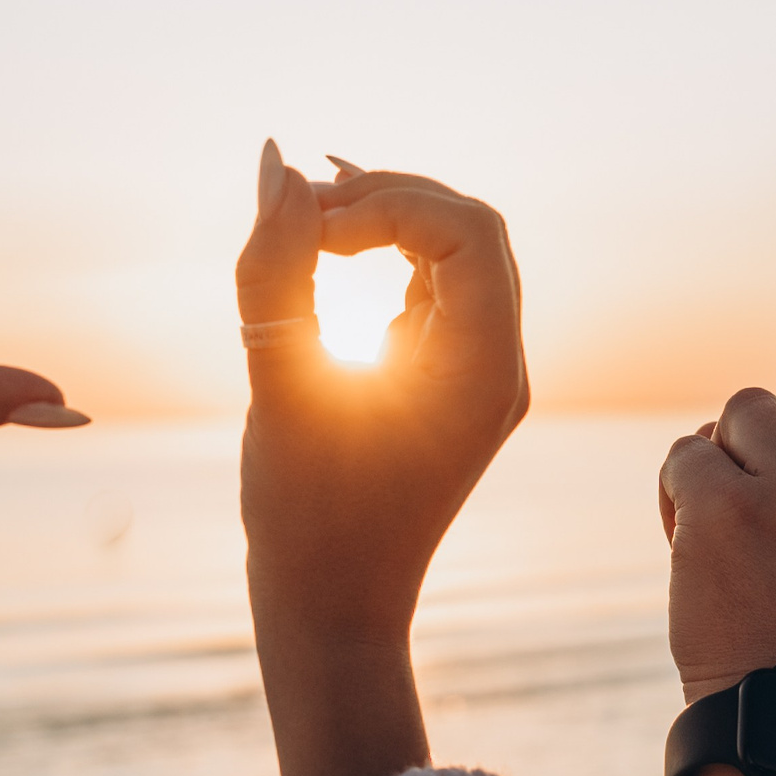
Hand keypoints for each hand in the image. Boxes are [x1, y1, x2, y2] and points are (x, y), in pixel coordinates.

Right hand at [234, 141, 528, 775]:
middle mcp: (499, 367)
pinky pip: (436, 294)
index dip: (389, 201)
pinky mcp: (448, 386)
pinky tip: (325, 249)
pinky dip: (387, 260)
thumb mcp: (281, 384)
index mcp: (483, 369)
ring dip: (387, 222)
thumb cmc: (306, 517)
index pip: (469, 231)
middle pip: (472, 232)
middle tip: (300, 206)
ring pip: (457, 258)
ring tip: (306, 211)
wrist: (333, 614)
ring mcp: (478, 377)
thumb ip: (276, 270)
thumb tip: (280, 161)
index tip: (308, 228)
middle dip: (388, 200)